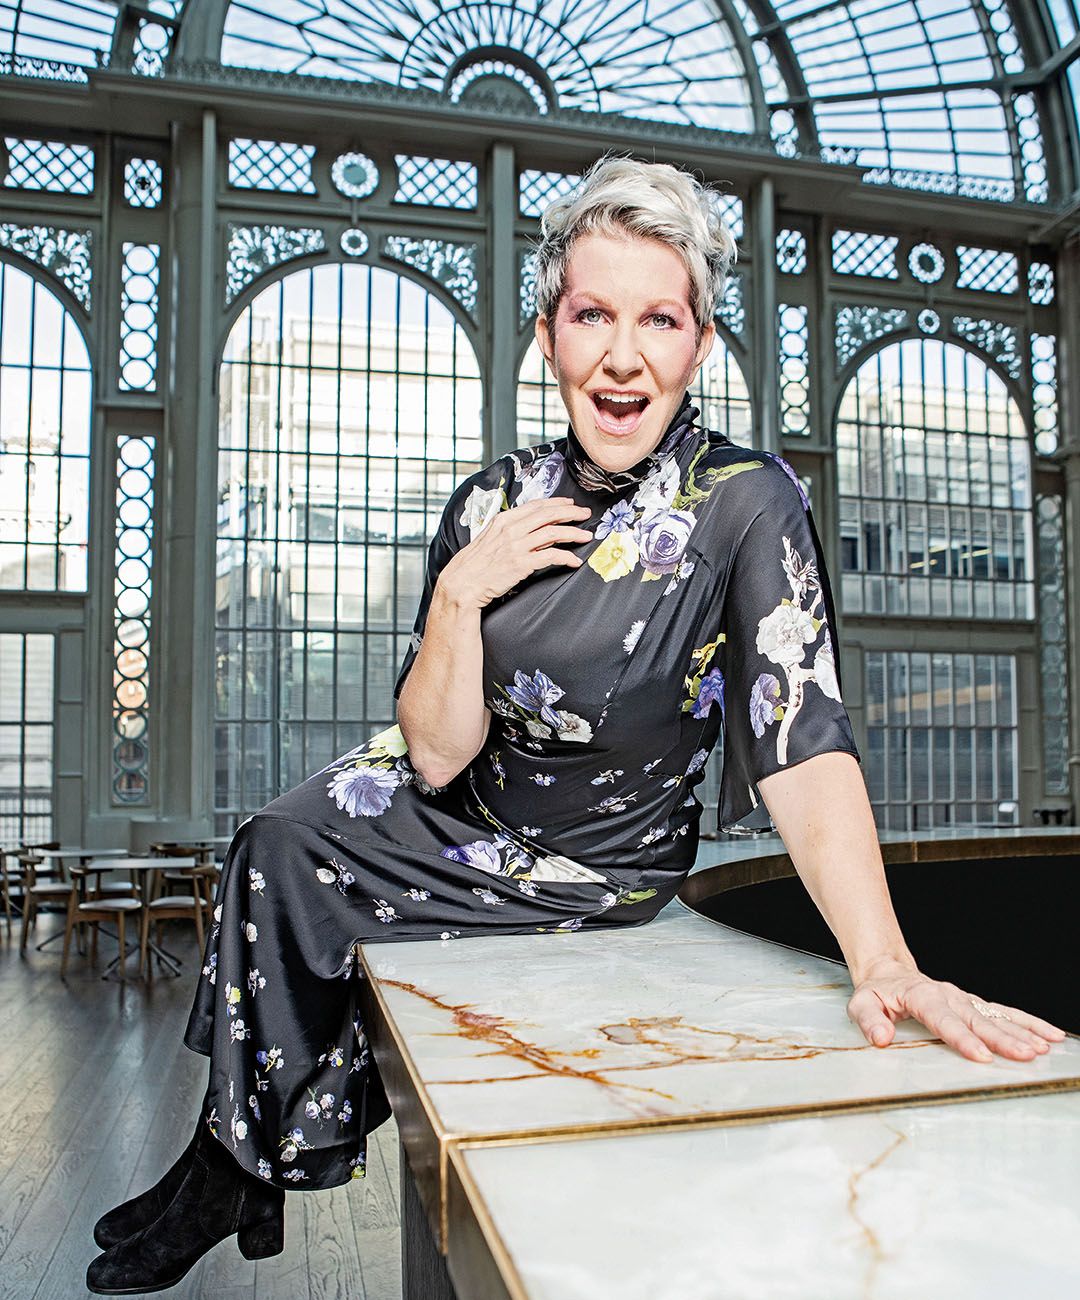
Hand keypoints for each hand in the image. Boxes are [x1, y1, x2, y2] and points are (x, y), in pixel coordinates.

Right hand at [438, 497, 592, 607]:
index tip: (570, 505)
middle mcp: (511, 529)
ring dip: (573, 533)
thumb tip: (529, 528)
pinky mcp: (522, 564)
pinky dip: (566, 557)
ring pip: (553, 533)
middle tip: (586, 515)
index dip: (557, 503)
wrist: (463, 582)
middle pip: (549, 515)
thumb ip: (509, 530)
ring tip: (586, 536)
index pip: (536, 506)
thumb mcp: (490, 538)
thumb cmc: (476, 564)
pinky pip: (551, 556)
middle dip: (571, 513)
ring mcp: (517, 546)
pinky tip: (574, 560)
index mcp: (504, 520)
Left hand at [847, 957, 1067, 1062]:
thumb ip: (869, 1021)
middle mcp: (948, 996)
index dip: (962, 1038)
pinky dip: (1028, 1023)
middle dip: (1002, 1038)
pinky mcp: (974, 1005)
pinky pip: (1004, 1012)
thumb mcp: (862, 1004)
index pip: (944, 1020)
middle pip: (978, 1019)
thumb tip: (880, 1038)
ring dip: (1021, 1032)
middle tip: (1024, 1055)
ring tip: (1043, 1048)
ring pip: (996, 1016)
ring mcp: (964, 1000)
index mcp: (922, 996)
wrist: (889, 972)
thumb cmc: (877, 992)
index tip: (981, 1055)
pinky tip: (1049, 1035)